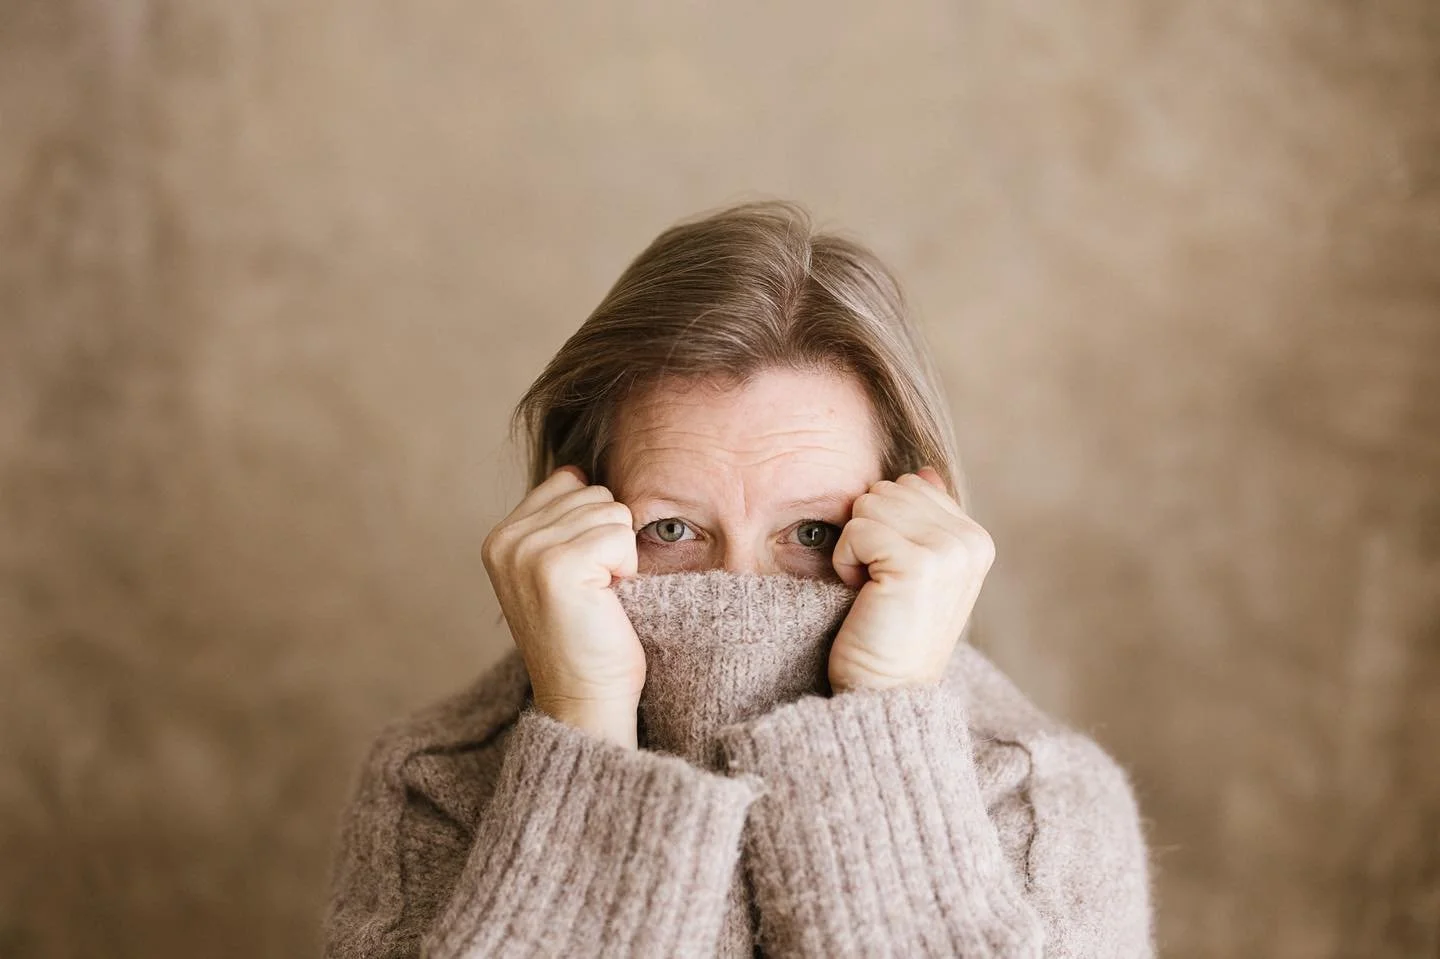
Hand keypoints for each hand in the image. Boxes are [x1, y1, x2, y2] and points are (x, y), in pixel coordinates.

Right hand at [481, 464, 644, 746]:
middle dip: (610, 539)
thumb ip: (561, 520)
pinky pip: (620, 534)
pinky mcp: (554, 565)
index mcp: (501, 536)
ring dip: (620, 555)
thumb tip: (582, 466)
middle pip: (594, 492)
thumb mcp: (560, 568)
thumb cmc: (589, 636)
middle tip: (594, 591)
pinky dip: (626, 568)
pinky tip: (606, 601)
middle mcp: (505, 539)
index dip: (595, 524)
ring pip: (611, 509)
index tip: (585, 574)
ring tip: (599, 597)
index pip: (569, 480)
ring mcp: (526, 551)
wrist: (586, 699)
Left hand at [827, 466, 994, 692]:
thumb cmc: (891, 634)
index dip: (884, 526)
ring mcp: (949, 551)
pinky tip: (862, 595)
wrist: (885, 693)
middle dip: (868, 532)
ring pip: (869, 504)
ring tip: (873, 590)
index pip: (909, 485)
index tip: (893, 575)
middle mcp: (971, 541)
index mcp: (975, 539)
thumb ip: (924, 520)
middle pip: (887, 489)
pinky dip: (845, 561)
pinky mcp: (917, 564)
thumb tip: (924, 472)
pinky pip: (855, 529)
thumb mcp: (916, 571)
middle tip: (880, 585)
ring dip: (855, 547)